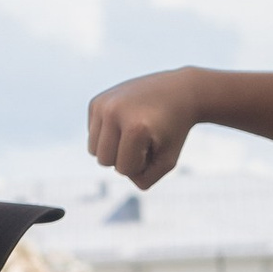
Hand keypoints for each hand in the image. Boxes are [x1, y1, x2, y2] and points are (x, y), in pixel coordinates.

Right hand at [87, 69, 200, 185]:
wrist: (179, 92)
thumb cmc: (174, 130)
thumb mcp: (167, 160)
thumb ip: (145, 179)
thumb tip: (122, 174)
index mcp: (135, 127)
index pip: (123, 169)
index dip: (142, 164)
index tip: (156, 144)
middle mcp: (114, 112)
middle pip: (103, 160)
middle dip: (124, 157)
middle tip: (144, 139)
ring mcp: (103, 104)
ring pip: (93, 150)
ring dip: (113, 148)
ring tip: (133, 132)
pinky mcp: (96, 101)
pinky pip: (92, 134)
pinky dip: (107, 135)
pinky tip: (125, 121)